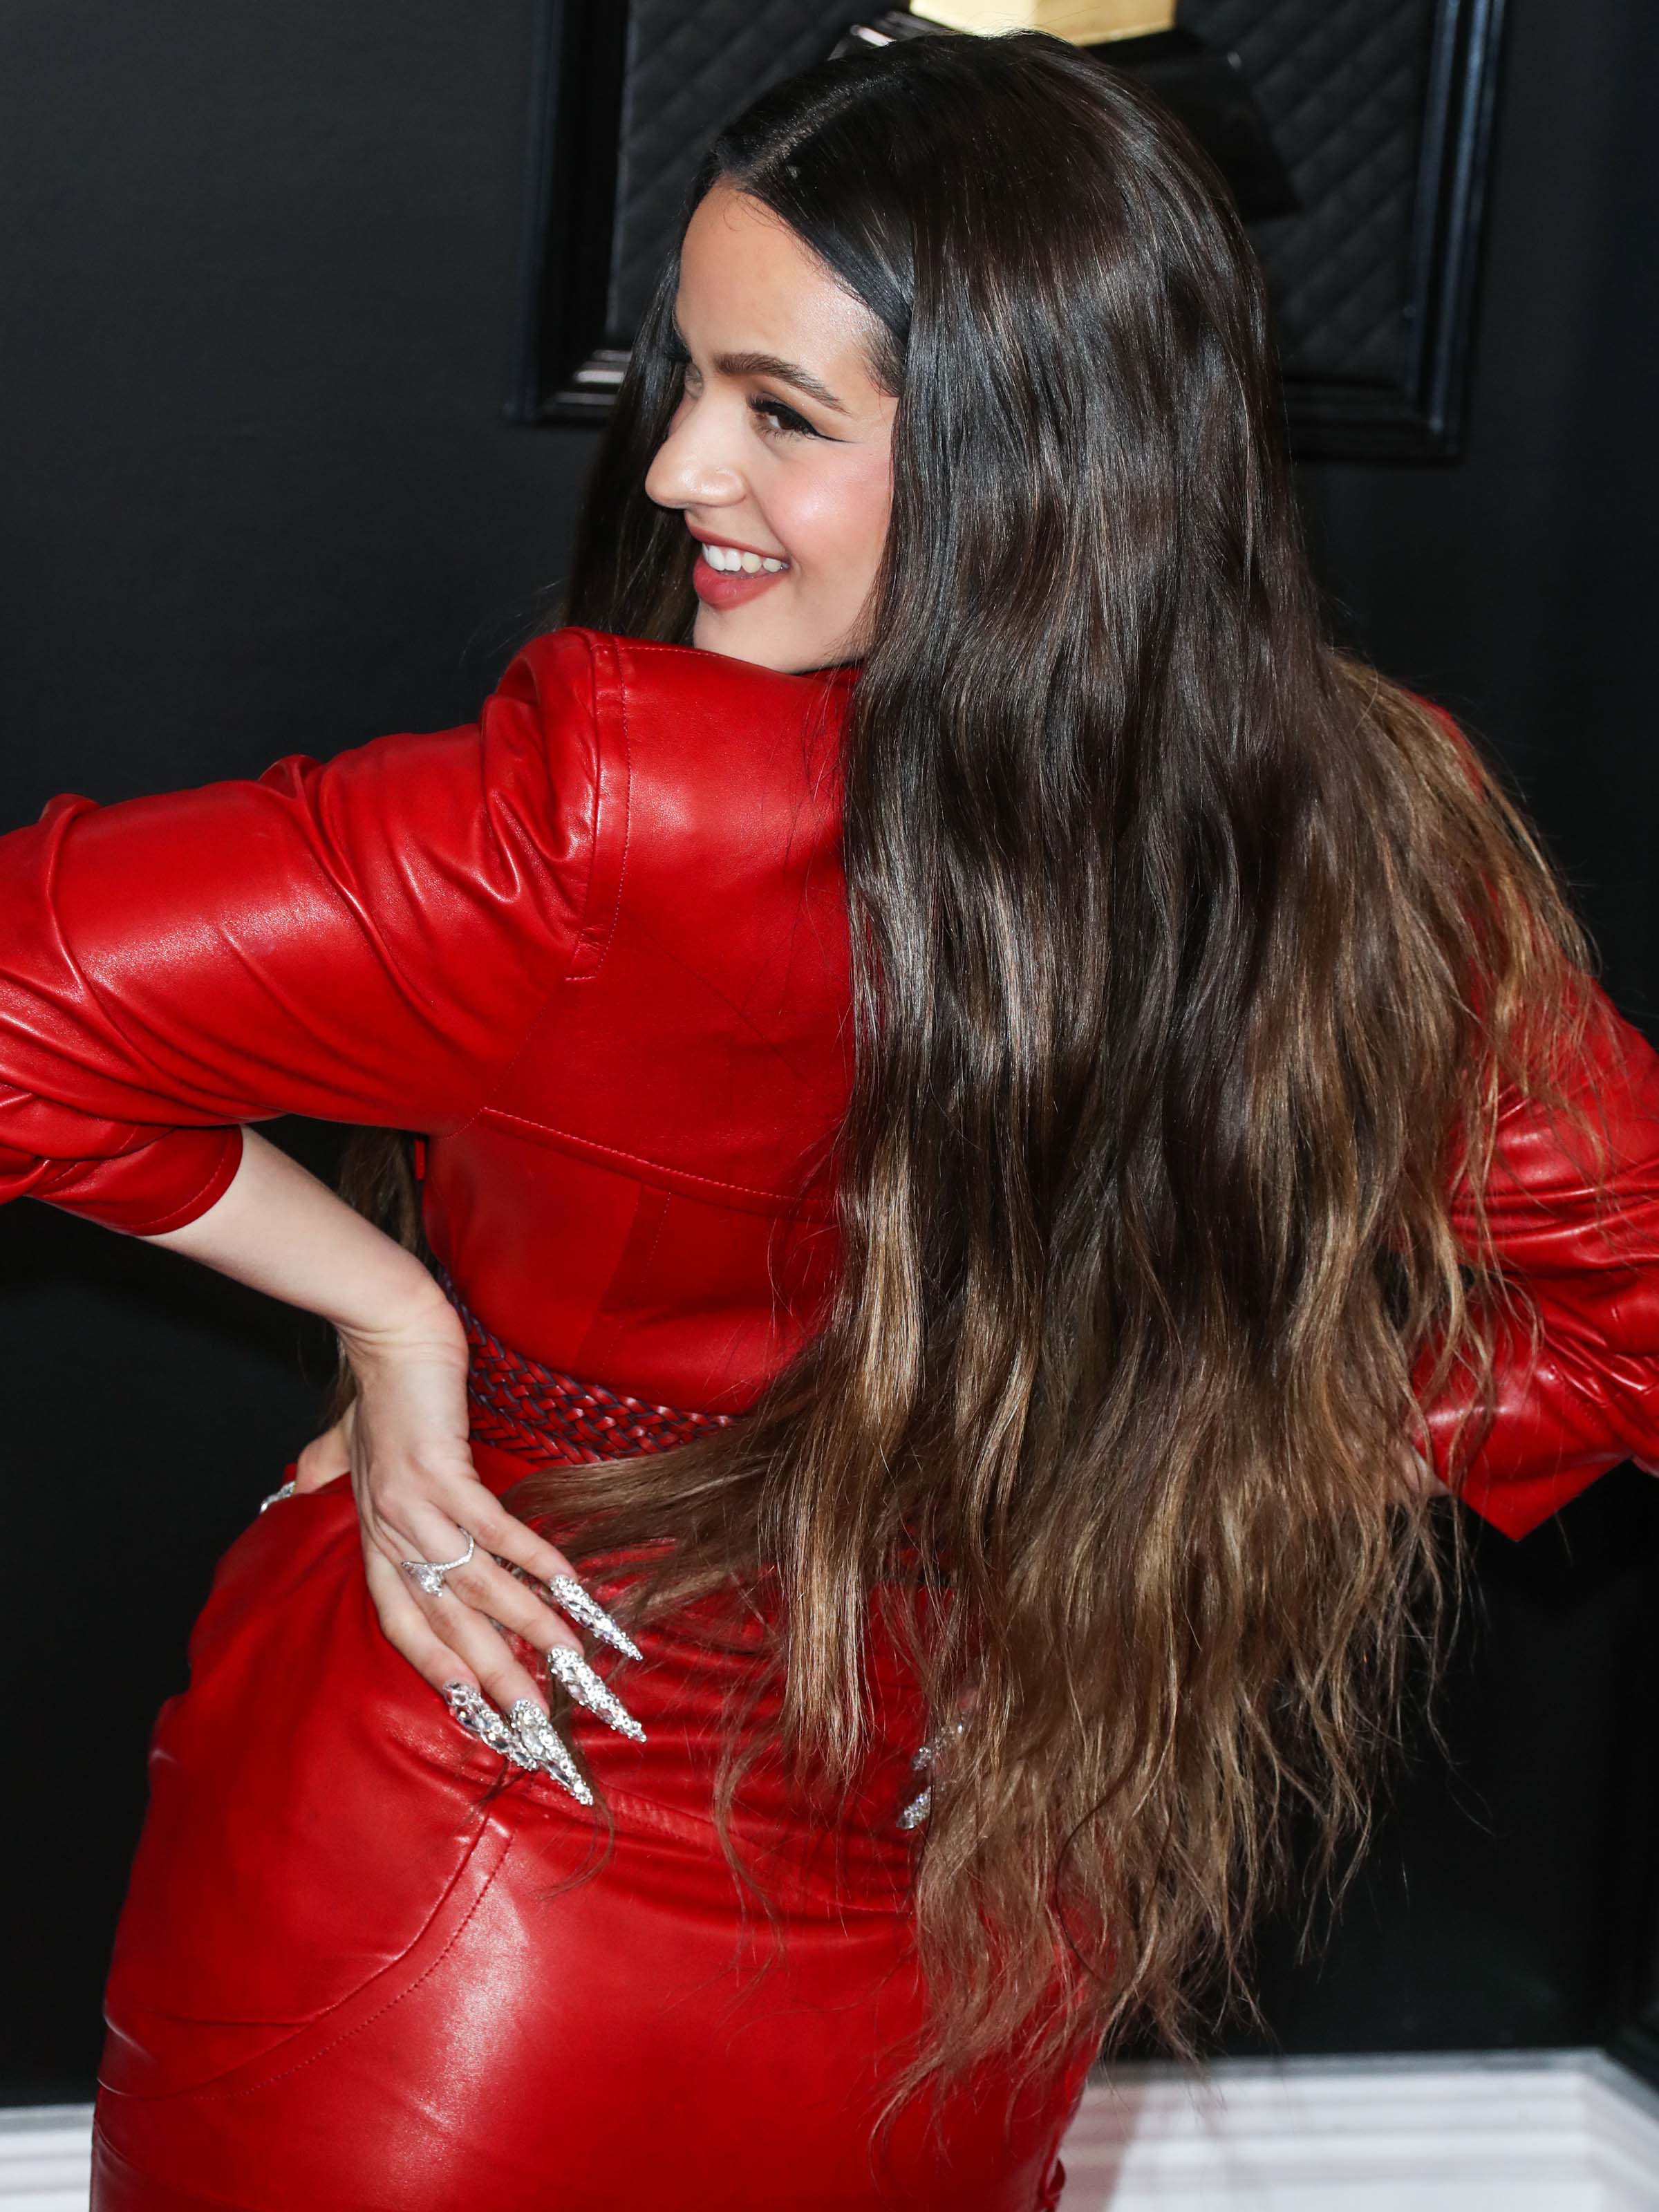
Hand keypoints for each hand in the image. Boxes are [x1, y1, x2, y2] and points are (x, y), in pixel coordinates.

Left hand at [290, 1288, 641, 1762]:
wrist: (385, 1331)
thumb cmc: (376, 1387)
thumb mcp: (343, 1441)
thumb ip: (324, 1470)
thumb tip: (299, 1486)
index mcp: (374, 1535)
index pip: (401, 1621)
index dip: (438, 1666)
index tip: (479, 1709)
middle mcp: (391, 1533)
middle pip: (445, 1621)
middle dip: (496, 1675)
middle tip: (536, 1722)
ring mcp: (414, 1505)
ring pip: (475, 1584)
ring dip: (529, 1627)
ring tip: (571, 1663)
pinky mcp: (442, 1471)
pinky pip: (492, 1529)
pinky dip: (533, 1559)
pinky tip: (569, 1586)